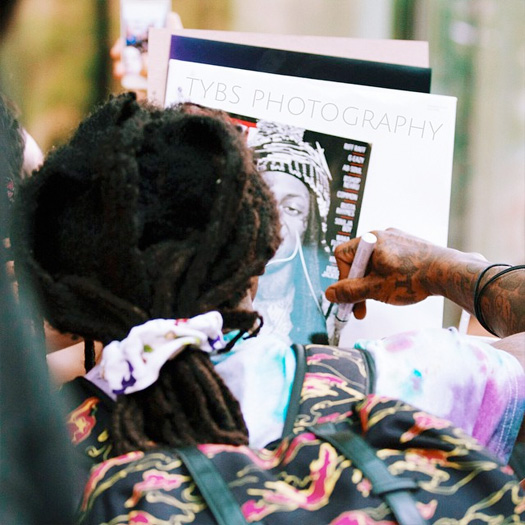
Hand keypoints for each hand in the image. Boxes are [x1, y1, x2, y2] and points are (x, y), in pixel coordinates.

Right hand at [325, 228, 460, 318]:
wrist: (449, 272)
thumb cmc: (412, 278)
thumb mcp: (375, 289)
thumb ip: (349, 292)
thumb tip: (329, 294)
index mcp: (370, 240)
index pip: (342, 255)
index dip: (342, 277)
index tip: (351, 295)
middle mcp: (382, 235)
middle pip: (358, 261)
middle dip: (358, 285)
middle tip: (361, 307)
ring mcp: (398, 239)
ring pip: (374, 262)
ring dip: (372, 282)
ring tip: (383, 297)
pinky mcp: (410, 246)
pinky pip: (389, 260)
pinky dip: (387, 275)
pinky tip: (398, 287)